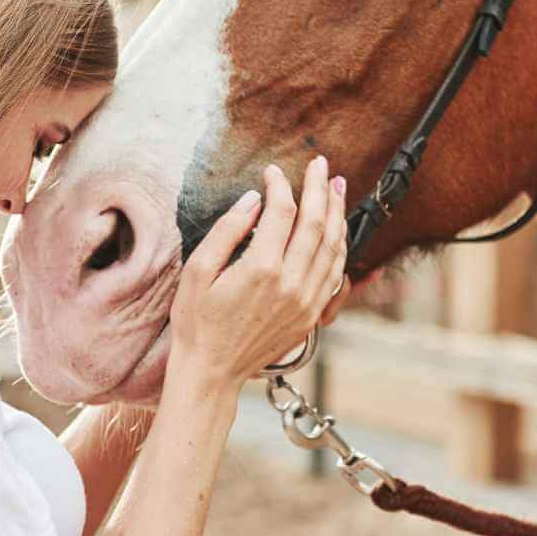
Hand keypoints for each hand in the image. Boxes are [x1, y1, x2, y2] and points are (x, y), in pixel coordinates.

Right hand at [168, 156, 347, 393]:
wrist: (211, 371)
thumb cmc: (197, 320)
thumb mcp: (198, 271)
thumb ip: (228, 230)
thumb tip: (254, 200)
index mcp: (261, 269)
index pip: (282, 212)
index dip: (280, 185)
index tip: (273, 171)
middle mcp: (291, 284)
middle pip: (316, 224)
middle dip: (319, 189)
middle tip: (321, 164)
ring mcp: (306, 302)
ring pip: (333, 248)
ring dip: (337, 213)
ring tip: (336, 187)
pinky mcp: (311, 315)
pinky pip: (335, 274)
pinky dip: (339, 247)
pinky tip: (337, 230)